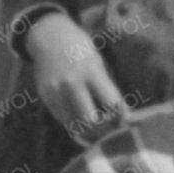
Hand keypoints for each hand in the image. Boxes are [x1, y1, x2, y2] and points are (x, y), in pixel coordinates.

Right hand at [22, 11, 126, 145]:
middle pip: (90, 121)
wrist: (50, 39)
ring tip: (101, 132)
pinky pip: (63, 120)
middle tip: (114, 132)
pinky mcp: (45, 97)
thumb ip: (108, 90)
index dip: (122, 116)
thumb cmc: (83, 52)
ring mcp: (55, 91)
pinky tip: (85, 127)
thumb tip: (123, 118)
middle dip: (105, 130)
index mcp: (91, 72)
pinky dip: (76, 126)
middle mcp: (71, 83)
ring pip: (74, 125)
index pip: (112, 104)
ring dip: (90, 132)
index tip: (128, 121)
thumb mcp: (100, 65)